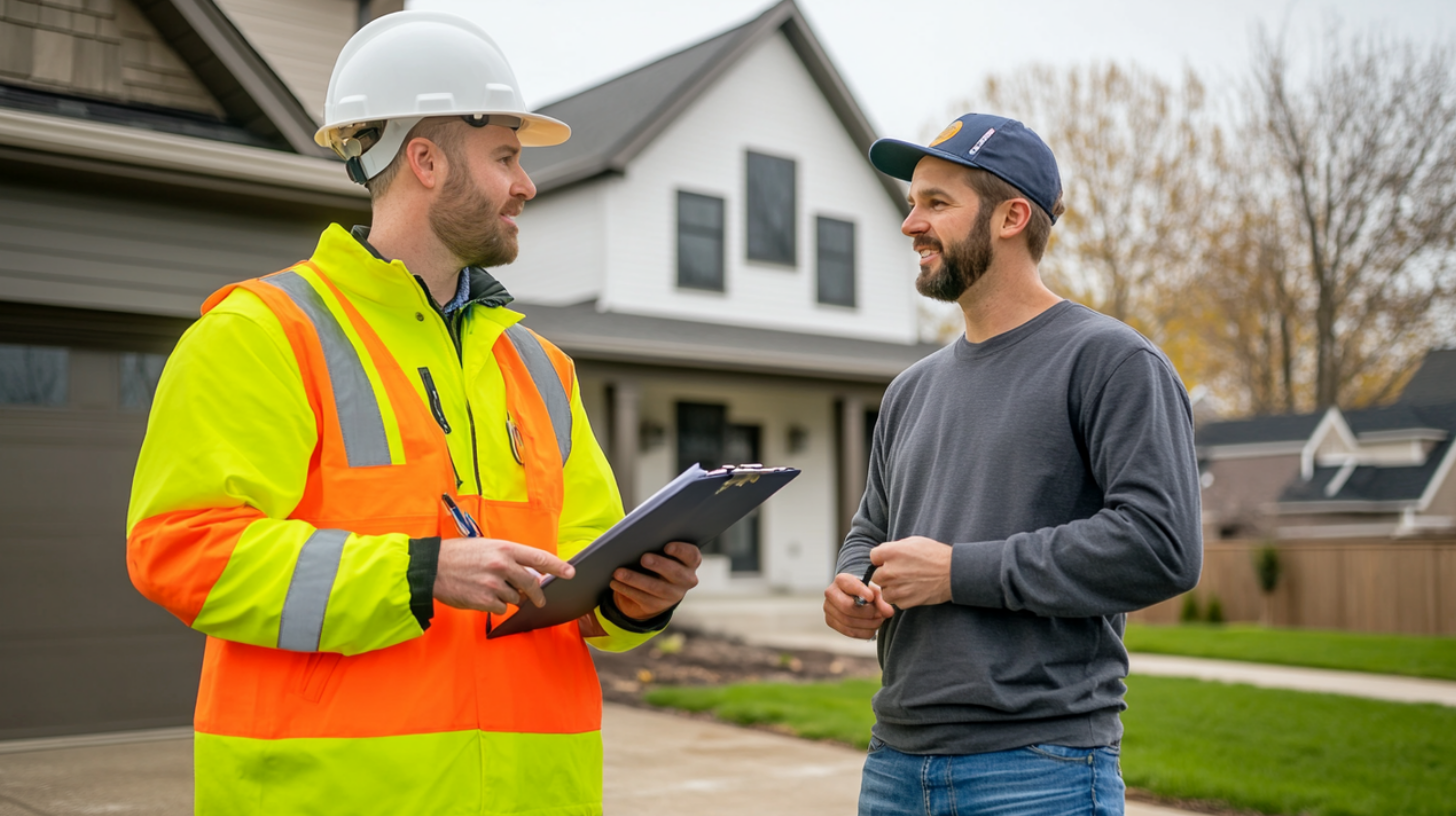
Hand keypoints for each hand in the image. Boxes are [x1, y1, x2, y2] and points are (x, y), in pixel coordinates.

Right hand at [434, 537, 574, 614]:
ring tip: (490, 588)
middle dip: (537, 594)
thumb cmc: (459, 555)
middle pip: (532, 584)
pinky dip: (495, 606)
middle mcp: (502, 565)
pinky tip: (483, 597)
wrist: (432, 568)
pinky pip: (500, 608)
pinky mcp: (484, 601)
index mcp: (505, 548)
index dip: (558, 566)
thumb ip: (510, 559)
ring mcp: (494, 584)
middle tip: (539, 599)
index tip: (570, 573)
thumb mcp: (487, 547)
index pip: (539, 557)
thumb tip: (531, 574)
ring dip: (508, 597)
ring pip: (515, 598)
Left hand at [609, 541, 701, 619]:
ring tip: (618, 572)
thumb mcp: (661, 552)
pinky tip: (615, 583)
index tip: (667, 546)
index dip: (681, 551)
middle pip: (675, 573)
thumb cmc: (656, 559)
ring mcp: (673, 595)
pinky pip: (642, 598)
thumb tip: (637, 536)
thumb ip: (656, 544)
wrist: (652, 589)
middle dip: (659, 565)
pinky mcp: (657, 606)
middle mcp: (686, 580)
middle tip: (643, 558)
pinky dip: (626, 589)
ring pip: (656, 588)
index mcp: (690, 562)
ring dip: (635, 579)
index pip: (692, 555)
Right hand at [824, 572, 892, 637]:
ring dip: (867, 625)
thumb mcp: (874, 590)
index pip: (849, 585)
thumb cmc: (865, 591)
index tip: (871, 598)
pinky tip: (871, 628)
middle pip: (847, 608)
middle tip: (880, 615)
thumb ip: (882, 599)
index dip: (861, 592)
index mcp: (841, 580)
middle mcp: (831, 593)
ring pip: (848, 622)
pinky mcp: (830, 621)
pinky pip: (848, 632)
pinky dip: (863, 632)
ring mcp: (828, 608)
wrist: (854, 596)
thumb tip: (888, 612)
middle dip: (867, 614)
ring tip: (878, 621)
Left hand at [871, 536, 952, 607]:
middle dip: (885, 575)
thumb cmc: (936, 555)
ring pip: (884, 591)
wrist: (954, 573)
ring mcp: (896, 588)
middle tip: (900, 574)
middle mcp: (890, 571)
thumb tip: (885, 555)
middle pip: (875, 576)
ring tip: (907, 583)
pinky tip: (913, 591)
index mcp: (891, 552)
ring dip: (892, 588)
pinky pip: (895, 602)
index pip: (873, 557)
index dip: (881, 559)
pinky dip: (902, 598)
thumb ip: (895, 548)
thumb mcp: (914, 542)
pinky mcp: (904, 601)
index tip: (889, 561)